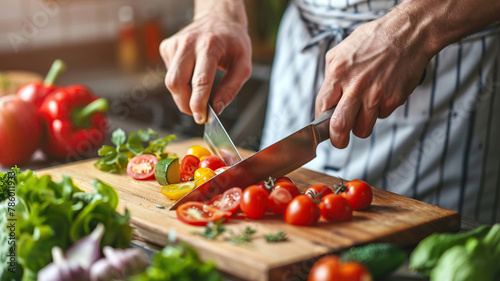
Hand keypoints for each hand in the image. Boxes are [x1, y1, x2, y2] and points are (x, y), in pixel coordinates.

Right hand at [159, 4, 251, 123]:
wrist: (219, 18)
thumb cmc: (233, 43)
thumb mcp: (243, 65)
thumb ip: (231, 89)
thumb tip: (216, 108)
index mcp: (210, 45)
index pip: (200, 81)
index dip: (198, 103)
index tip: (202, 118)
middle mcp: (189, 42)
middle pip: (176, 82)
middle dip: (184, 104)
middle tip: (197, 113)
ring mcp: (175, 43)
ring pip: (170, 80)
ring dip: (182, 95)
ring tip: (197, 94)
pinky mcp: (167, 46)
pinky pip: (170, 73)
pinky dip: (180, 81)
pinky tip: (192, 73)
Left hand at [315, 15, 429, 147]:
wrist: (408, 33)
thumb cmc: (374, 40)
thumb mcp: (341, 52)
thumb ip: (331, 76)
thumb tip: (326, 100)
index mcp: (338, 73)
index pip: (322, 108)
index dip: (321, 123)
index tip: (323, 128)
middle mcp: (355, 86)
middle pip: (340, 127)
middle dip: (337, 140)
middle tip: (339, 140)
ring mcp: (375, 94)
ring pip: (363, 128)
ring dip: (362, 125)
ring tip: (365, 109)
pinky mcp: (393, 99)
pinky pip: (381, 116)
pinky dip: (380, 110)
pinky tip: (383, 92)